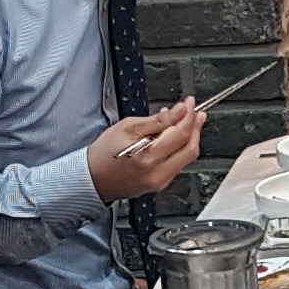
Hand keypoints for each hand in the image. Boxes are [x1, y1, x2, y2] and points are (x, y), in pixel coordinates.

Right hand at [86, 101, 203, 199]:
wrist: (92, 177)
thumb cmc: (104, 153)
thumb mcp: (128, 127)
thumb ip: (156, 120)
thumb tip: (177, 111)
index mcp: (148, 156)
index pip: (179, 133)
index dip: (188, 115)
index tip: (189, 103)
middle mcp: (157, 172)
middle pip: (189, 148)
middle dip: (195, 127)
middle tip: (195, 113)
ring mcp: (160, 181)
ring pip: (187, 158)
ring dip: (190, 138)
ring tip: (189, 122)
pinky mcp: (159, 184)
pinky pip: (178, 165)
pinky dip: (181, 149)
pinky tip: (177, 138)